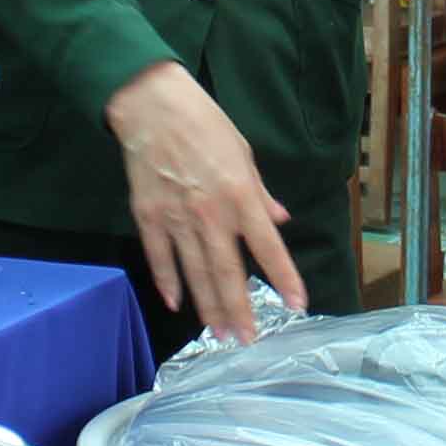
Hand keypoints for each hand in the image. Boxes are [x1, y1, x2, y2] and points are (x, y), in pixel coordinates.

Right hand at [107, 63, 305, 349]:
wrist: (152, 106)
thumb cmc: (204, 124)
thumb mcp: (244, 153)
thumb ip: (260, 193)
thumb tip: (279, 218)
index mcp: (240, 196)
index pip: (268, 247)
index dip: (284, 278)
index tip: (297, 304)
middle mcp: (211, 214)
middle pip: (228, 272)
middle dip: (240, 309)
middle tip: (247, 339)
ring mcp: (176, 218)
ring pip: (195, 273)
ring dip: (208, 306)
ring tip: (219, 333)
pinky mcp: (148, 216)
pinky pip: (159, 257)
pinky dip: (167, 281)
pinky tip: (175, 303)